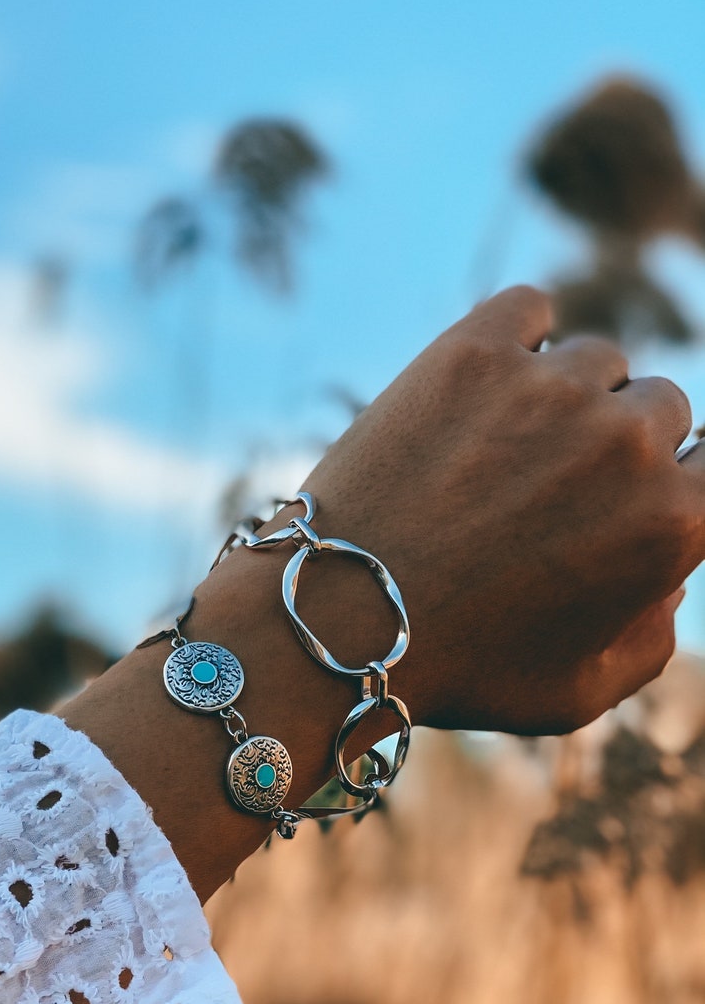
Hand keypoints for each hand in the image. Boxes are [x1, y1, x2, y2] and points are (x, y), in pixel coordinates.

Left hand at [66, 285, 702, 900]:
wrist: (332, 624)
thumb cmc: (455, 669)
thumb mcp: (577, 693)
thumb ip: (652, 634)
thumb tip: (670, 576)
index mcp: (672, 523)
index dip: (670, 485)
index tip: (620, 501)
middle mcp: (627, 441)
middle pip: (659, 407)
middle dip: (615, 444)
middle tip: (543, 487)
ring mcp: (550, 385)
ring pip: (593, 361)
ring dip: (561, 397)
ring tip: (495, 453)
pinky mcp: (473, 350)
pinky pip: (529, 311)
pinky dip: (515, 339)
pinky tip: (480, 386)